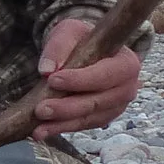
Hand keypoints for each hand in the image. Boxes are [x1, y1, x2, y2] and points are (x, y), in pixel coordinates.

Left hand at [32, 16, 140, 138]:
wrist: (83, 53)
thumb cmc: (80, 40)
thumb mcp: (69, 32)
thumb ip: (59, 46)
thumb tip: (46, 69)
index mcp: (126, 63)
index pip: (106, 74)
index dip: (81, 80)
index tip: (53, 80)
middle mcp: (127, 88)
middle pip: (98, 102)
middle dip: (67, 108)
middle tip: (40, 109)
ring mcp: (116, 106)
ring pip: (90, 118)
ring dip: (62, 124)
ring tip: (37, 128)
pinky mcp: (103, 117)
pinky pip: (83, 125)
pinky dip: (62, 128)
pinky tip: (43, 131)